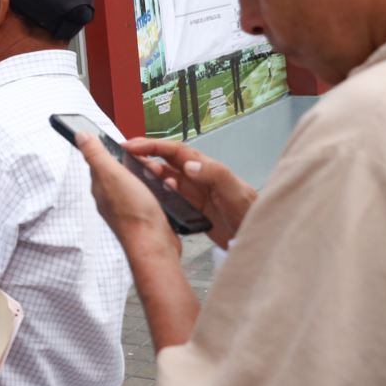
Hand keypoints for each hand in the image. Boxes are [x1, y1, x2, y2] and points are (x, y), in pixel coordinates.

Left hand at [75, 133, 181, 267]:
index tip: (125, 146)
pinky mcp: (144, 217)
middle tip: (147, 162)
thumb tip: (80, 135)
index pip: (100, 162)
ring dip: (149, 177)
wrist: (153, 245)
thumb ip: (96, 155)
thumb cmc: (133, 213)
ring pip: (137, 184)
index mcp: (101, 186)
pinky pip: (150, 197)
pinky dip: (158, 191)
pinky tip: (165, 190)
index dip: (113, 151)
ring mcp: (128, 209)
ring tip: (158, 175)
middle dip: (136, 164)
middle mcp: (111, 198)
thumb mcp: (112, 174)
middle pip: (121, 173)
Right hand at [123, 139, 255, 247]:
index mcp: (208, 168)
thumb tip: (188, 165)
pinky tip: (153, 198)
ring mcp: (195, 194)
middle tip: (125, 157)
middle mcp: (199, 178)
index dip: (153, 145)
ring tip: (136, 176)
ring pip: (166, 178)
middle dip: (146, 155)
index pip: (176, 151)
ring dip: (150, 175)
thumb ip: (216, 175)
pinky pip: (170, 197)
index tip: (132, 145)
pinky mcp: (193, 209)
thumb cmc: (252, 214)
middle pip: (167, 161)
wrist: (260, 240)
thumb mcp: (236, 194)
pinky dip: (158, 194)